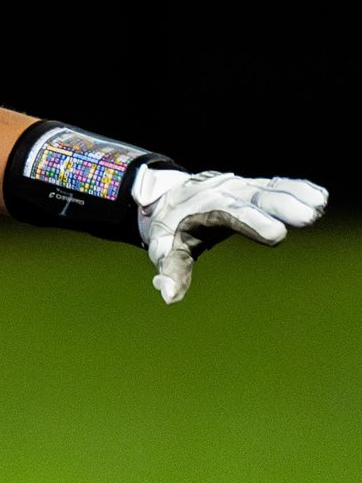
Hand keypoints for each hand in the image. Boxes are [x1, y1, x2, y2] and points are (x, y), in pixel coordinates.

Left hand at [134, 165, 328, 304]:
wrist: (170, 196)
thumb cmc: (170, 228)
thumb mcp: (164, 248)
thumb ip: (171, 271)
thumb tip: (169, 297)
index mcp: (204, 208)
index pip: (230, 214)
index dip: (253, 222)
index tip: (275, 234)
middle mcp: (226, 193)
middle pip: (257, 197)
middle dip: (282, 206)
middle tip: (308, 217)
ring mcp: (243, 187)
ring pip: (271, 188)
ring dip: (296, 195)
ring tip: (319, 205)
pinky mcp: (255, 187)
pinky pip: (278, 185)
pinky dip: (298, 189)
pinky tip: (319, 198)